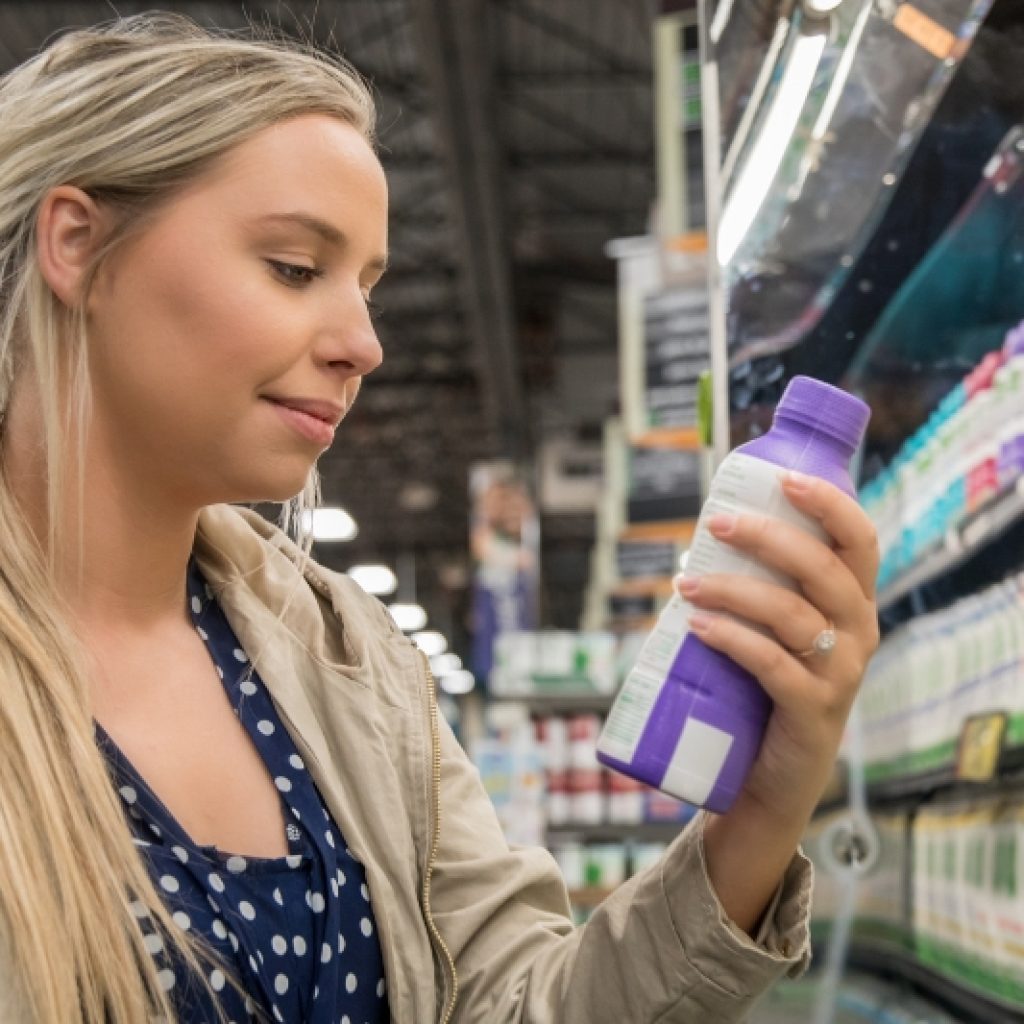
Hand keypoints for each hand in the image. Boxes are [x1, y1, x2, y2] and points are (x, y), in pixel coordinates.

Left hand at [676, 469, 879, 826]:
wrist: (773, 776)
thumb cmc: (767, 688)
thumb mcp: (774, 632)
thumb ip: (755, 591)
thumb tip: (694, 546)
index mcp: (854, 604)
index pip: (860, 541)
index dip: (830, 505)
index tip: (786, 478)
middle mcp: (859, 633)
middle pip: (823, 569)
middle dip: (768, 537)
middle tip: (717, 524)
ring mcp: (840, 673)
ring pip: (791, 613)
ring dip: (733, 589)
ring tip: (686, 583)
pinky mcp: (813, 710)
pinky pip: (772, 663)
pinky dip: (731, 638)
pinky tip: (697, 626)